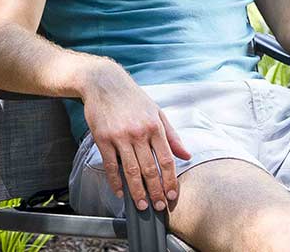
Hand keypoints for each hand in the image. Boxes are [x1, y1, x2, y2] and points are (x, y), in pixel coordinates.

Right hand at [81, 63, 190, 213]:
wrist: (104, 82)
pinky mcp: (102, 138)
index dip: (170, 181)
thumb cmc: (132, 98)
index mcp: (155, 127)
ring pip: (131, 171)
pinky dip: (115, 181)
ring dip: (137, 192)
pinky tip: (120, 192)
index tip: (172, 196)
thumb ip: (172, 136)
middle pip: (150, 169)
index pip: (167, 160)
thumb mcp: (157, 112)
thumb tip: (187, 155)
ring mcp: (120, 136)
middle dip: (156, 192)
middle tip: (159, 207)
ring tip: (142, 206)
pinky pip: (110, 165)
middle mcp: (138, 132)